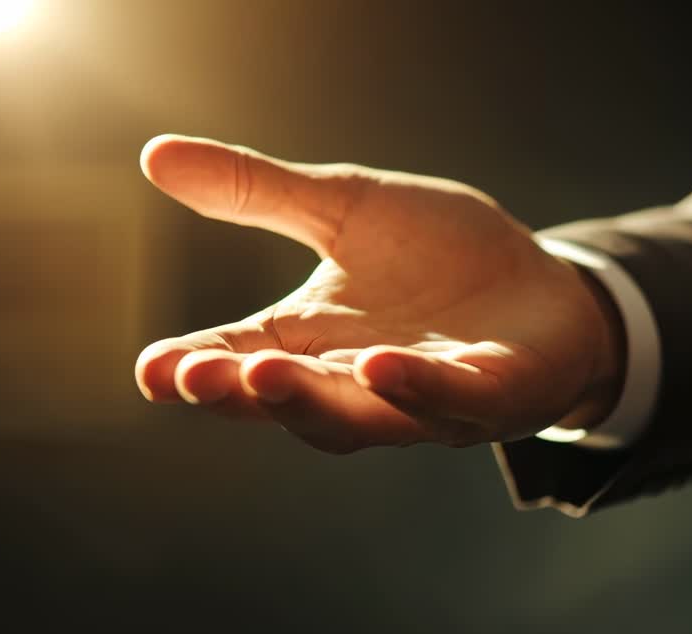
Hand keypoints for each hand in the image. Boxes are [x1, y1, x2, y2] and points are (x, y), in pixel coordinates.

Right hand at [134, 135, 624, 452]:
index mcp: (314, 343)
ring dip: (315, 401)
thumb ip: (261, 194)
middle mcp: (361, 384)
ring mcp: (429, 399)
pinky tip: (380, 365)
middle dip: (247, 393)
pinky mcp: (496, 393)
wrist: (541, 287)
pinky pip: (453, 400)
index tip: (149, 372)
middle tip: (195, 377)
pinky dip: (417, 388)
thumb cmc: (437, 257)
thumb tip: (155, 156)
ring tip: (270, 374)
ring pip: (365, 417)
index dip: (195, 372)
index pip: (241, 364)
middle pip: (296, 401)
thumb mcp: (345, 209)